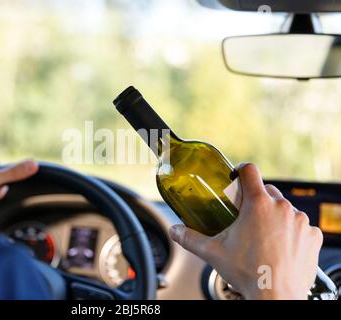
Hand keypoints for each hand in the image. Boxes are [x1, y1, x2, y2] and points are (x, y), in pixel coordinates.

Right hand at [169, 163, 322, 299]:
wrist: (276, 296)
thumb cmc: (248, 273)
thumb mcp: (212, 252)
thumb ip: (189, 238)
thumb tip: (175, 231)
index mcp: (257, 205)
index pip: (250, 171)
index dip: (241, 170)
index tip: (236, 177)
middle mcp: (281, 208)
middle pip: (267, 191)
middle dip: (255, 199)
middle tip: (245, 216)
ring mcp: (299, 221)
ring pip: (284, 208)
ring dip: (274, 216)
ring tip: (263, 235)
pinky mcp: (312, 236)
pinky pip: (300, 226)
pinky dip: (291, 232)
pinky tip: (280, 246)